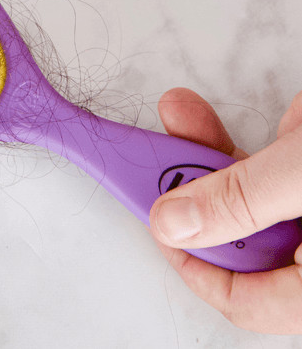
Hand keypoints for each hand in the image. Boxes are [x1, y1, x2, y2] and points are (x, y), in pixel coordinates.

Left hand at [149, 87, 301, 333]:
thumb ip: (245, 201)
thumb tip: (175, 224)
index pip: (248, 301)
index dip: (193, 263)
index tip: (154, 221)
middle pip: (238, 238)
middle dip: (192, 188)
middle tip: (151, 156)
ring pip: (244, 195)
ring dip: (201, 153)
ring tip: (176, 114)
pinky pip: (262, 164)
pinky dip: (228, 138)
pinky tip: (194, 110)